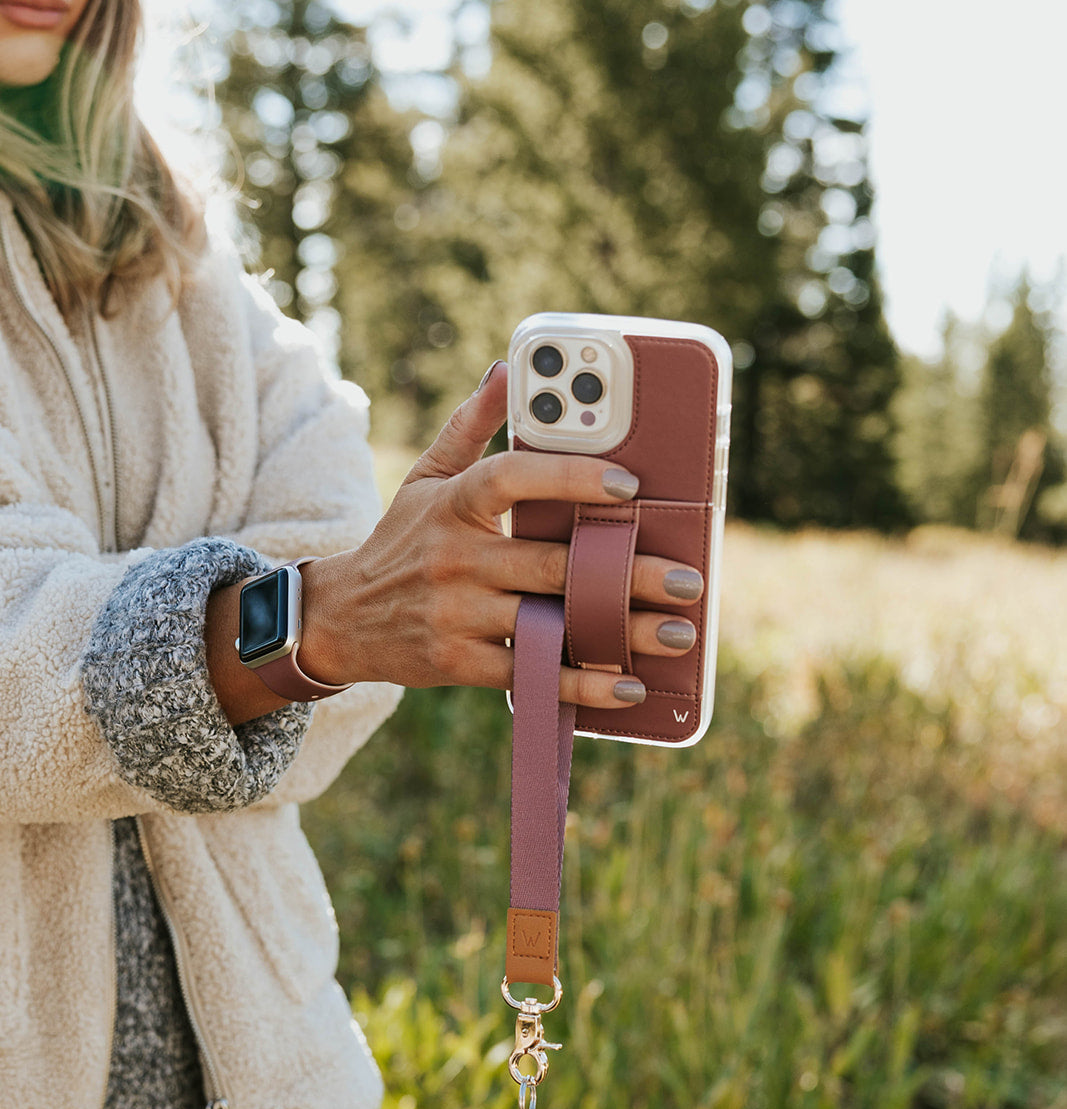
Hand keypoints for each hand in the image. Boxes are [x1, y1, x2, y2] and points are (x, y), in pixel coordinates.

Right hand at [298, 361, 702, 709]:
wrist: (339, 619)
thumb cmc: (400, 543)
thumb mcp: (425, 480)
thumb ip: (470, 428)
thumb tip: (505, 369)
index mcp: (454, 504)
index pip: (513, 478)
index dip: (570, 478)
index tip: (629, 485)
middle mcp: (455, 558)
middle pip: (553, 564)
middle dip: (625, 574)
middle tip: (688, 579)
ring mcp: (457, 613)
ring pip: (551, 623)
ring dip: (619, 632)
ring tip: (678, 634)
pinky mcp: (458, 662)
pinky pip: (530, 673)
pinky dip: (581, 686)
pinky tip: (629, 688)